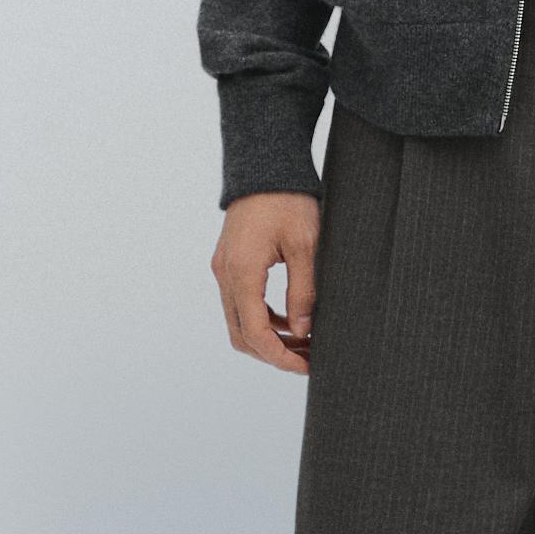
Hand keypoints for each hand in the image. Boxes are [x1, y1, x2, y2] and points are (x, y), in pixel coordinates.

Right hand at [212, 191, 321, 373]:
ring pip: (239, 322)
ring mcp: (225, 270)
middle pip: (242, 335)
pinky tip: (291, 320)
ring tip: (305, 343)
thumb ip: (303, 291)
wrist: (266, 167)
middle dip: (274, 353)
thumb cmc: (288, 200)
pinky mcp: (230, 264)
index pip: (255, 333)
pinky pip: (241, 303)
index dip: (281, 357)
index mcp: (242, 272)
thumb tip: (302, 331)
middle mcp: (226, 275)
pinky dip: (263, 319)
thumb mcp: (305, 245)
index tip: (307, 366)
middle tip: (309, 359)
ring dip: (268, 338)